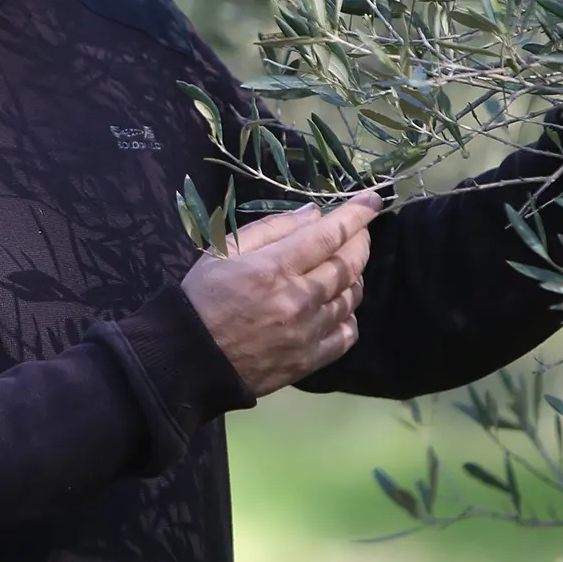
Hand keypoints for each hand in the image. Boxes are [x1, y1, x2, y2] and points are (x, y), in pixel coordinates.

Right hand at [181, 191, 382, 396]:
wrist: (190, 359)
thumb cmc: (203, 297)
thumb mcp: (224, 250)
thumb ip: (271, 228)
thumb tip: (312, 215)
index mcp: (274, 268)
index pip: (329, 234)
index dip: (357, 215)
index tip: (373, 201)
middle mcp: (298, 299)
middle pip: (349, 264)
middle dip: (361, 240)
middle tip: (360, 230)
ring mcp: (307, 332)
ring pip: (351, 297)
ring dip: (354, 276)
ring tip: (343, 266)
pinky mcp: (309, 360)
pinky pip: (346, 334)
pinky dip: (349, 314)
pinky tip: (337, 305)